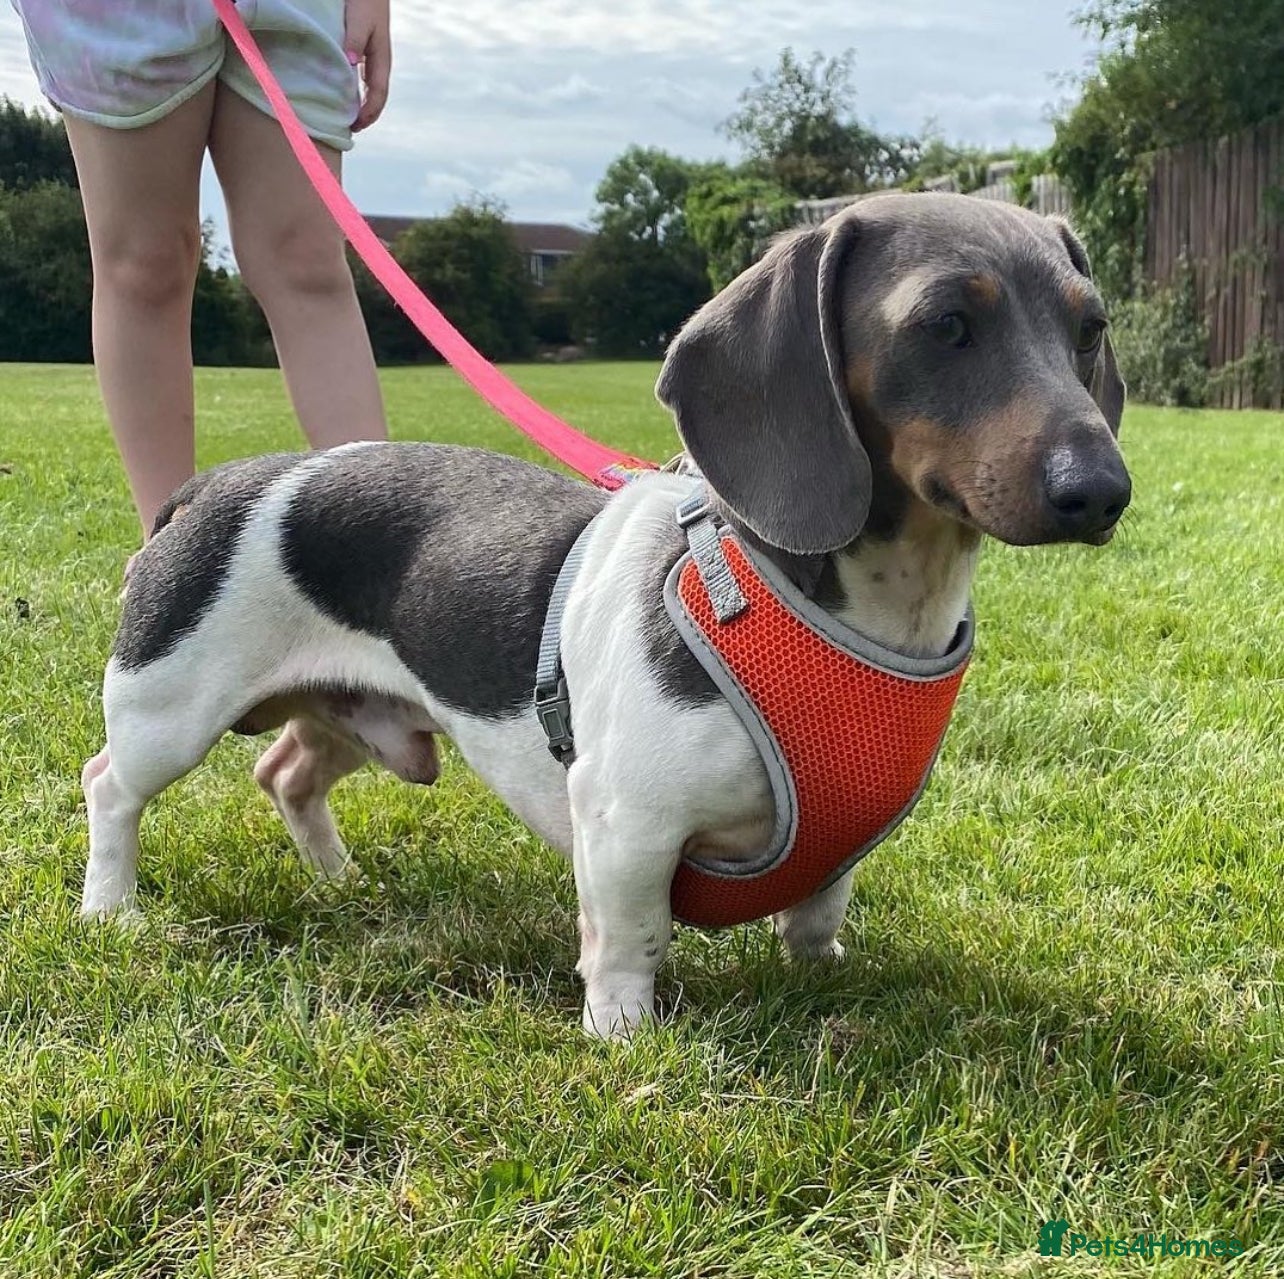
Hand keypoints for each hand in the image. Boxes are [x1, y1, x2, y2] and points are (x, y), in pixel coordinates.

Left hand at [344, 0, 390, 130]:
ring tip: (347, 117)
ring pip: (370, 90)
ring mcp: (373, 58)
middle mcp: (379, 62)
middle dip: (366, 116)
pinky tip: (343, 94)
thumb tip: (350, 65)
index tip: (355, 126)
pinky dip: (354, 91)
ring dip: (361, 105)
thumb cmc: (365, 0)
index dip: (368, 113)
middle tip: (350, 129)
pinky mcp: (364, 52)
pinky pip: (362, 79)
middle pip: (376, 97)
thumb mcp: (359, 19)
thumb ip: (354, 41)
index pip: (378, 95)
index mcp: (381, 59)